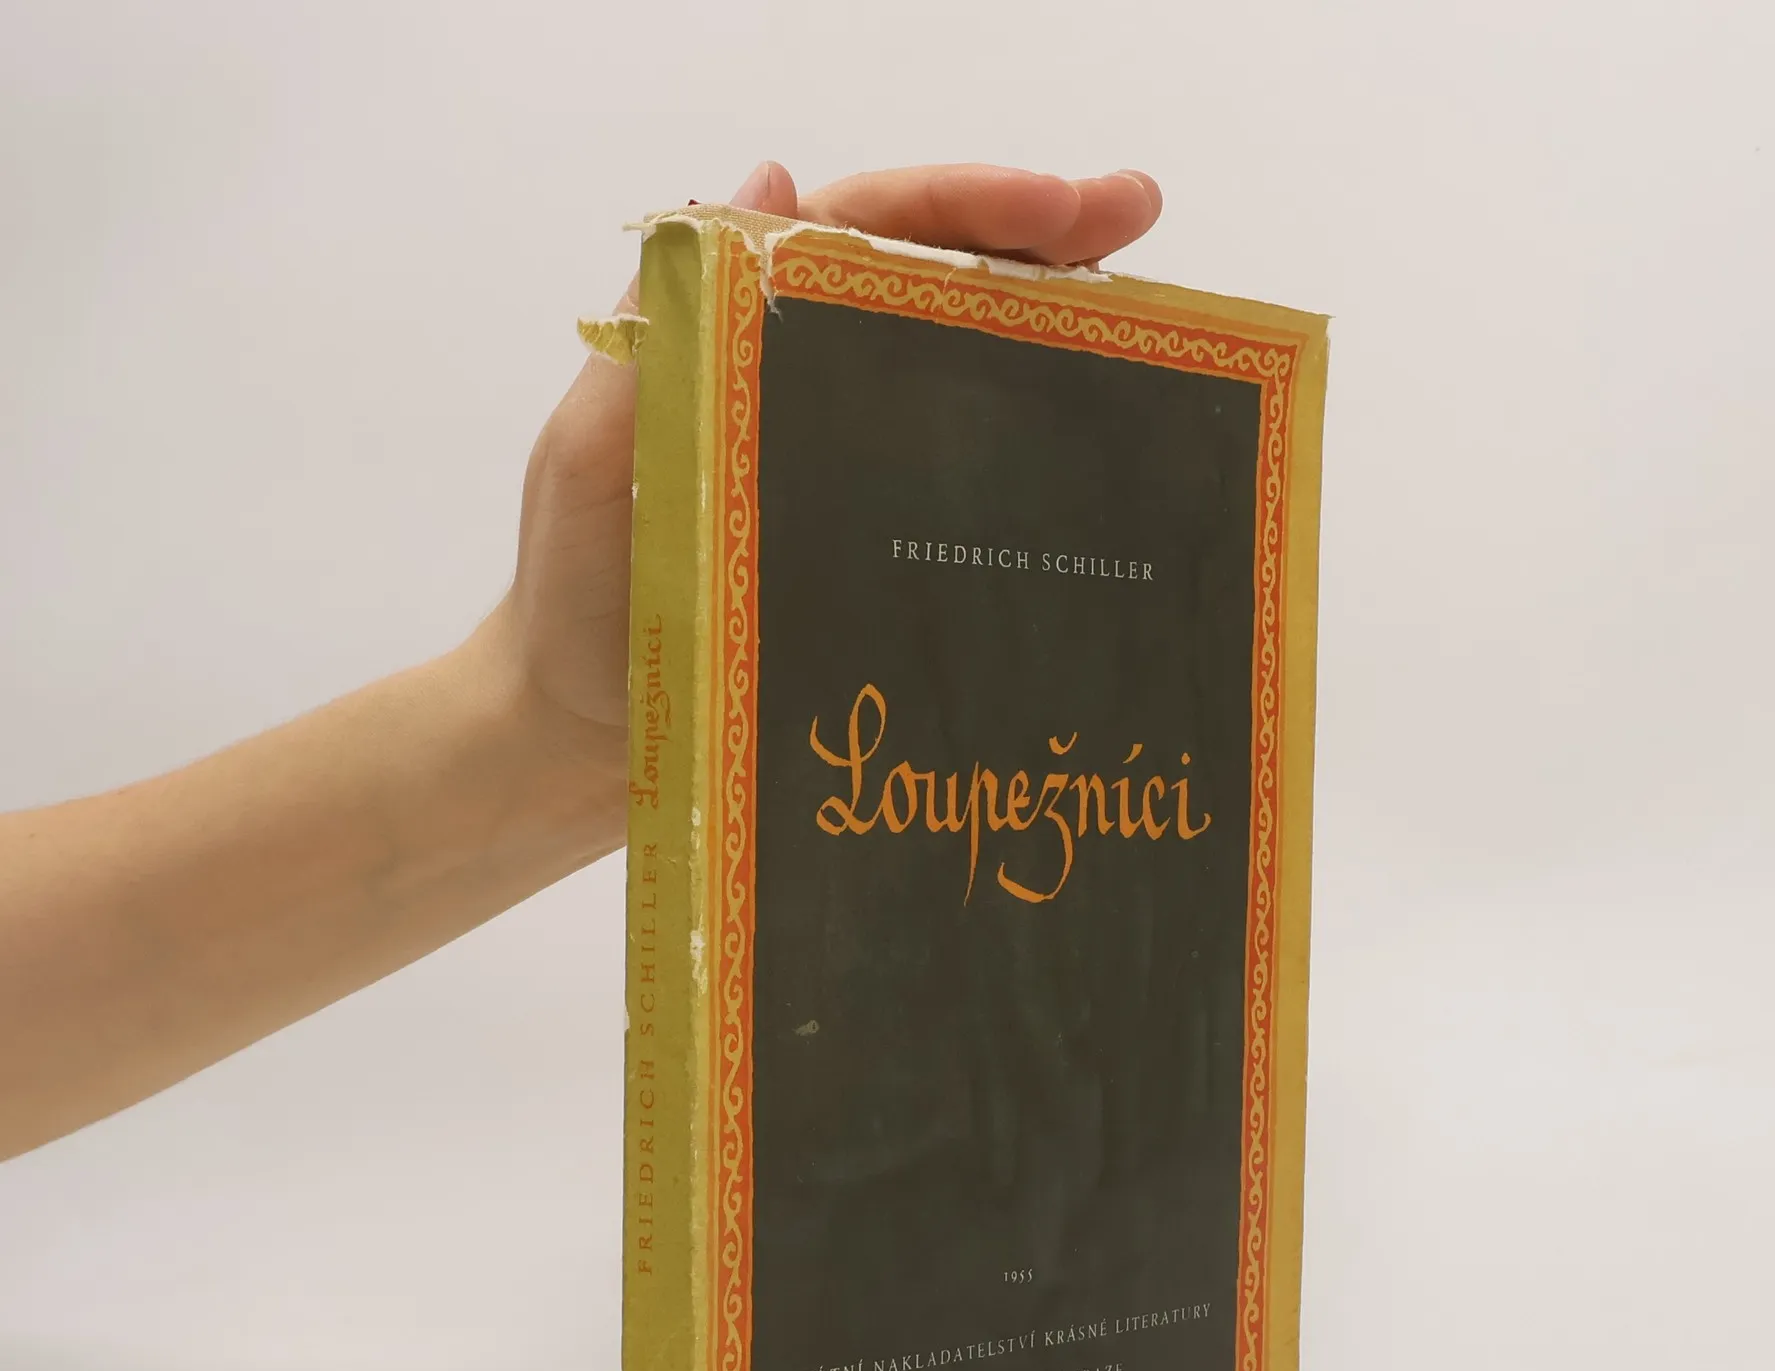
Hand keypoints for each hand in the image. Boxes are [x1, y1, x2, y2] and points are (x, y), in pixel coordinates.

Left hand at [490, 162, 1164, 774]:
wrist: (578, 741)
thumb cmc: (576, 601)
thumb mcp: (595, 457)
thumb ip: (658, 337)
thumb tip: (765, 185)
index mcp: (743, 341)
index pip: (864, 236)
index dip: (966, 207)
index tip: (1067, 209)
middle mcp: (810, 388)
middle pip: (935, 285)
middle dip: (1042, 242)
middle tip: (1143, 221)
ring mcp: (851, 470)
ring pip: (964, 374)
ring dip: (1056, 334)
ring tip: (1158, 324)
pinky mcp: (876, 553)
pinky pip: (964, 486)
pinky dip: (1034, 457)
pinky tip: (1106, 453)